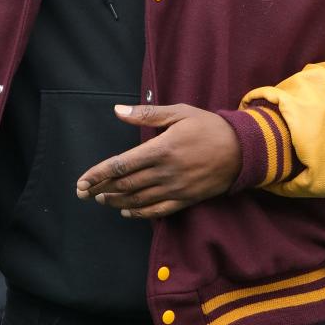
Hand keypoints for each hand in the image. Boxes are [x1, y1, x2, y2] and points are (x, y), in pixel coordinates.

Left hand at [75, 104, 241, 218]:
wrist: (242, 150)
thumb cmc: (208, 126)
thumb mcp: (178, 112)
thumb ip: (146, 114)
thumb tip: (117, 110)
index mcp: (160, 149)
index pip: (121, 165)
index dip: (98, 174)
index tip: (82, 181)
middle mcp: (165, 172)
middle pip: (125, 186)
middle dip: (101, 190)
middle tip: (83, 192)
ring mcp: (176, 189)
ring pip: (138, 200)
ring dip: (116, 202)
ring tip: (101, 200)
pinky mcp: (186, 200)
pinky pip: (158, 211)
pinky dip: (139, 213)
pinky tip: (127, 211)